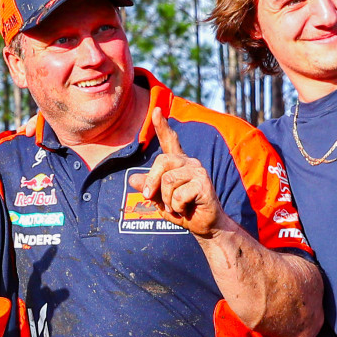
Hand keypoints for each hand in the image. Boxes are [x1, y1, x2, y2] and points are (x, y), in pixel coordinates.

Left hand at [132, 109, 224, 238]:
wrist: (205, 226)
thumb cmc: (183, 211)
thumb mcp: (160, 199)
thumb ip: (148, 188)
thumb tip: (131, 179)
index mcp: (178, 164)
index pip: (170, 141)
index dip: (163, 126)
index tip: (157, 110)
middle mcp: (189, 163)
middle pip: (161, 162)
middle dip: (151, 182)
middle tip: (149, 197)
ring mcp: (198, 171)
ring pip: (168, 180)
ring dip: (167, 200)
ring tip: (176, 206)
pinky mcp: (204, 183)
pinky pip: (178, 194)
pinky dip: (176, 207)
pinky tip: (186, 209)